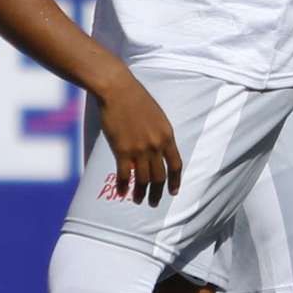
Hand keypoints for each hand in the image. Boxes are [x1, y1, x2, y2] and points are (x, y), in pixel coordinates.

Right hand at [89, 71, 180, 206]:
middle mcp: (156, 145)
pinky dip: (124, 186)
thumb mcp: (157, 115)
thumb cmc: (135, 98)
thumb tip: (159, 149)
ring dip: (141, 193)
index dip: (175, 180)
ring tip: (139, 201)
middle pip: (160, 176)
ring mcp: (139, 149)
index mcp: (167, 135)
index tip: (174, 191)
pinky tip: (122, 193)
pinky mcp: (122, 150)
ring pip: (143, 179)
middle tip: (154, 202)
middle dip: (158, 192)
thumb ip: (160, 133)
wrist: (117, 89)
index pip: (175, 165)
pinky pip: (124, 175)